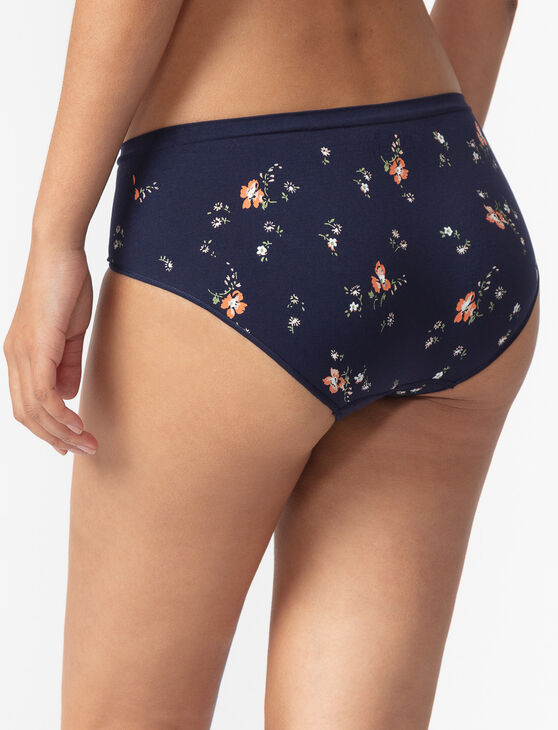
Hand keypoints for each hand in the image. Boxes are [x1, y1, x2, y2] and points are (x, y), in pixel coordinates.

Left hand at [4, 242, 98, 455]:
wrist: (58, 252)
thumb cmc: (65, 286)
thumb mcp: (70, 333)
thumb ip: (67, 365)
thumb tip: (67, 395)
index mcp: (21, 355)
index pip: (27, 404)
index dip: (47, 429)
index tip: (72, 442)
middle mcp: (14, 358)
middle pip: (26, 415)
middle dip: (56, 439)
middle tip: (84, 450)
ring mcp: (21, 354)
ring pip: (33, 410)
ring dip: (61, 432)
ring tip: (87, 443)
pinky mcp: (35, 348)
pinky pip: (44, 394)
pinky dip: (61, 414)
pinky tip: (78, 422)